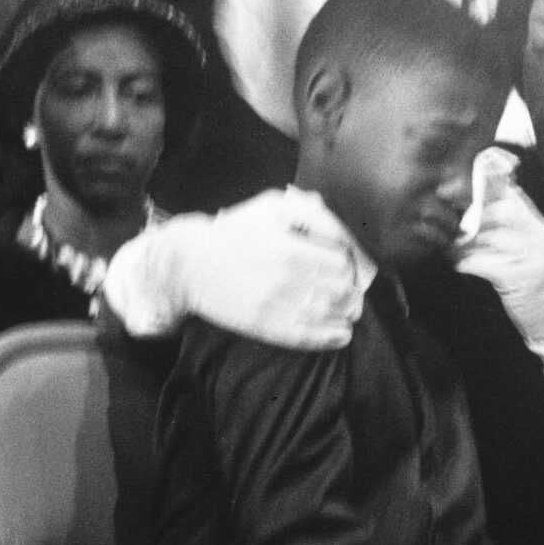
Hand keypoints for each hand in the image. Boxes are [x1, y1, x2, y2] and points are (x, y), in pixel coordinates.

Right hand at [102, 190, 363, 348]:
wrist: (190, 265)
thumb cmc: (233, 232)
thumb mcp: (270, 207)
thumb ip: (308, 211)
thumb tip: (339, 228)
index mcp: (291, 247)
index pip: (343, 259)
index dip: (352, 262)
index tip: (349, 264)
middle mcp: (288, 278)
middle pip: (343, 288)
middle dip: (353, 288)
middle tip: (351, 288)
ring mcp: (278, 305)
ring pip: (331, 313)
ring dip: (348, 313)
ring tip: (349, 311)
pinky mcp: (266, 326)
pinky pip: (309, 337)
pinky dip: (332, 337)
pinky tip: (342, 334)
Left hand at [454, 171, 543, 347]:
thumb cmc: (535, 280)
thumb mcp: (529, 246)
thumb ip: (512, 224)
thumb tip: (482, 202)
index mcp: (536, 224)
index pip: (511, 193)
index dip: (483, 187)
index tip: (458, 190)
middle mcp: (537, 235)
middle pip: (502, 209)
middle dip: (472, 214)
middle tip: (450, 223)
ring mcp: (531, 256)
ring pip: (492, 236)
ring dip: (465, 241)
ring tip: (451, 247)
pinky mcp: (520, 279)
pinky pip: (486, 263)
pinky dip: (467, 263)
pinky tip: (459, 265)